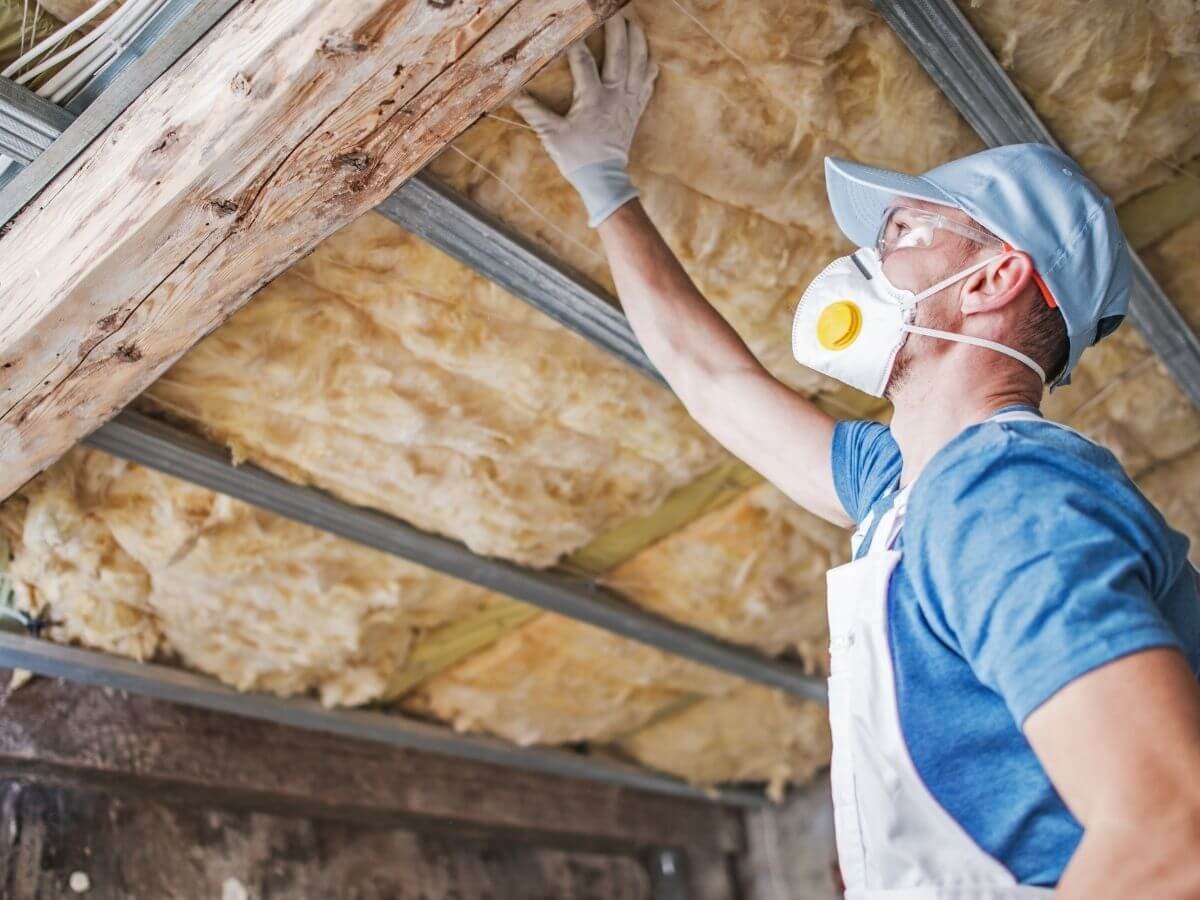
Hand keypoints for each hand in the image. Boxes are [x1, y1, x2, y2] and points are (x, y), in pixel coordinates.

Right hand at [512, 13, 657, 226]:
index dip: (578, 43)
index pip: (585, 62)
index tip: (573, 27)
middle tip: (614, 11)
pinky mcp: (636, 110)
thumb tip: (515, 94)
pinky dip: (649, 68)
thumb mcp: (552, 135)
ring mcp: (629, 102)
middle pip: (619, 55)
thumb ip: (535, 112)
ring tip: (633, 23)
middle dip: (617, 30)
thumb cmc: (577, 158)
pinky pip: (648, 84)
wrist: (604, 179)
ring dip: (637, 42)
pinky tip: (649, 56)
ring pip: (639, 64)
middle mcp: (615, 96)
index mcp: (593, 99)